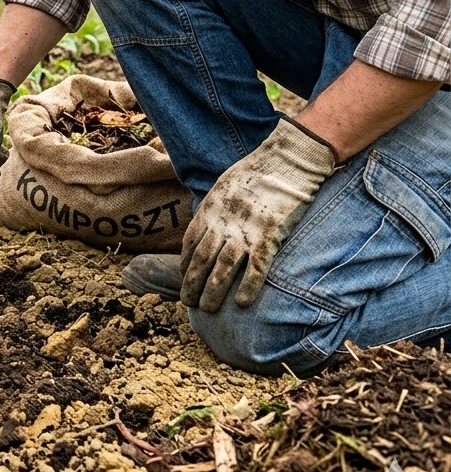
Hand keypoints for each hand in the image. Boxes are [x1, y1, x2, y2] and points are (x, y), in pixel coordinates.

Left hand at [180, 116, 337, 311]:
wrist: (286, 162)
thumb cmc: (257, 171)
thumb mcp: (223, 185)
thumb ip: (214, 207)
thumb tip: (207, 222)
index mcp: (209, 210)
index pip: (190, 243)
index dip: (185, 264)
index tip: (184, 278)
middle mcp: (222, 224)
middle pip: (201, 260)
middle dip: (191, 284)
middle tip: (188, 303)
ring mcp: (245, 232)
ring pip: (222, 269)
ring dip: (212, 291)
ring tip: (207, 310)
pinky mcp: (269, 236)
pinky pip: (256, 267)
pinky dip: (248, 286)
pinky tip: (242, 303)